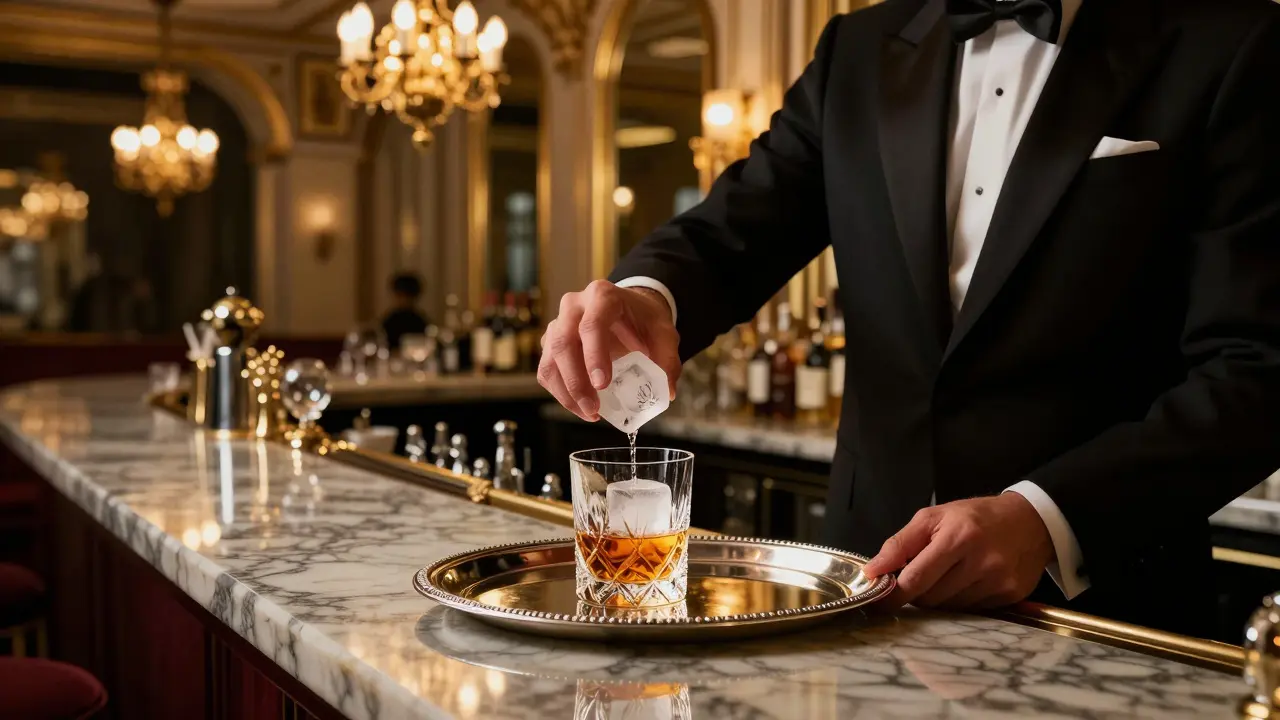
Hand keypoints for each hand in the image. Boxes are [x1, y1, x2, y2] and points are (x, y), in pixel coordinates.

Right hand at [538, 281, 680, 420]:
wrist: (629, 310)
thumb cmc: (644, 320)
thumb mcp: (664, 333)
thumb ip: (668, 359)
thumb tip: (666, 392)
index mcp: (602, 296)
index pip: (591, 325)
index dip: (594, 356)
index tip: (601, 385)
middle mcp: (573, 306)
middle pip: (563, 343)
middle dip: (576, 382)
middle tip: (594, 408)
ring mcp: (558, 323)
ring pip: (550, 360)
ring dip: (566, 392)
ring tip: (589, 413)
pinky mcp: (551, 342)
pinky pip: (547, 370)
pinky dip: (560, 393)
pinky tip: (580, 407)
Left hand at [862, 493, 1053, 609]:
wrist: (1030, 521)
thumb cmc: (974, 516)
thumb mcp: (933, 517)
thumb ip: (900, 543)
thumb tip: (872, 570)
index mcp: (957, 537)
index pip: (916, 578)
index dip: (893, 594)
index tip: (878, 601)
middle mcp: (980, 562)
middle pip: (930, 598)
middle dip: (916, 592)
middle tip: (917, 577)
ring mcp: (998, 582)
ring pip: (948, 608)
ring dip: (938, 597)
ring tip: (946, 575)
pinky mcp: (1010, 596)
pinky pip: (970, 610)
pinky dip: (959, 600)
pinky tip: (966, 581)